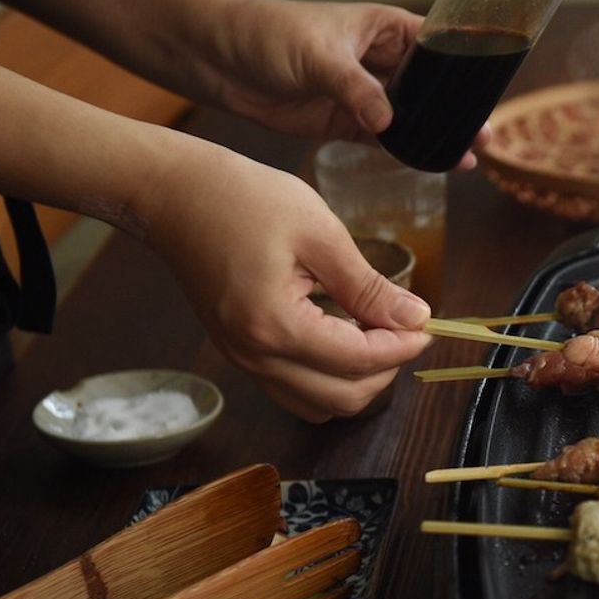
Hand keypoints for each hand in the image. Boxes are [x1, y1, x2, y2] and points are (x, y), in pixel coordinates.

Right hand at [142, 143, 431, 419]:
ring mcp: (243, 361)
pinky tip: (341, 331)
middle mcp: (255, 357)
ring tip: (374, 329)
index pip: (359, 362)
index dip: (403, 346)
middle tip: (404, 326)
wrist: (172, 194)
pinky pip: (296, 387)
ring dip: (358, 377)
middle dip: (386, 367)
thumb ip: (368, 286)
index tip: (427, 324)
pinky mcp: (240, 353)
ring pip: (320, 403)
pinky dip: (329, 373)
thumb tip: (415, 318)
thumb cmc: (241, 199)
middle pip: (344, 398)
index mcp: (275, 326)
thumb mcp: (320, 233)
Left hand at [196, 0, 491, 165]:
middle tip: (485, 132)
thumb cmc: (266, 35)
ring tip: (466, 155)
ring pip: (412, 117)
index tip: (490, 88)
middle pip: (431, 87)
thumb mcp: (317, 57)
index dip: (465, 65)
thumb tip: (387, 121)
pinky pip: (385, 140)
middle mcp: (381, 60)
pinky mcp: (346, 122)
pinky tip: (432, 164)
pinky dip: (406, 152)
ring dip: (436, 135)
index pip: (438, 44)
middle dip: (457, 109)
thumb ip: (355, 89)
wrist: (218, 60)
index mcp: (384, 28)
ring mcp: (365, 93)